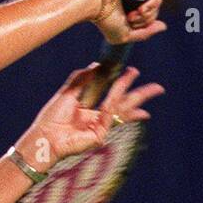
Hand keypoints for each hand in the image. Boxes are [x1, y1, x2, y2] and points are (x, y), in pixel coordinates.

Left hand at [16, 63, 164, 169]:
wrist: (44, 136)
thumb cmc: (51, 118)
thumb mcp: (67, 92)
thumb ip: (80, 79)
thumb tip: (96, 65)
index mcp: (89, 109)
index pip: (111, 95)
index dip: (123, 83)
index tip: (134, 71)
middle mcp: (97, 118)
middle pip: (124, 105)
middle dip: (140, 95)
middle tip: (158, 87)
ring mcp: (100, 127)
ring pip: (123, 109)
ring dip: (138, 98)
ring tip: (154, 89)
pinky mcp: (100, 135)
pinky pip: (110, 114)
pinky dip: (115, 101)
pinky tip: (121, 93)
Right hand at [92, 0, 165, 44]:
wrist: (94, 2)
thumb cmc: (106, 20)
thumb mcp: (125, 35)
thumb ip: (145, 33)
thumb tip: (164, 26)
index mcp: (131, 7)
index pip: (149, 14)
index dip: (145, 22)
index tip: (130, 23)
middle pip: (154, 7)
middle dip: (146, 17)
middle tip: (131, 18)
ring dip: (149, 10)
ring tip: (136, 13)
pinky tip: (140, 6)